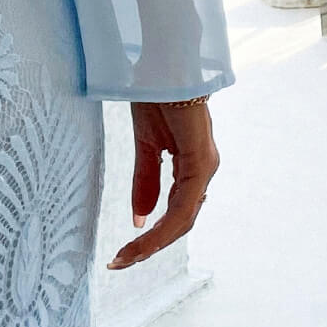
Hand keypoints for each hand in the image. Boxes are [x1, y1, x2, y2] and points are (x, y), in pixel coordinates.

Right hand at [107, 100, 219, 269]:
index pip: (174, 214)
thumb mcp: (146, 146)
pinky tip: (143, 235)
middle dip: (150, 247)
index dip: (151, 237)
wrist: (164, 64)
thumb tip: (139, 219)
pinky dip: (163, 225)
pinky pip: (183, 204)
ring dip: (154, 242)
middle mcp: (203, 172)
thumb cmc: (156, 96)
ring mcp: (205, 168)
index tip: (123, 253)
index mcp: (191, 168)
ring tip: (127, 256)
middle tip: (121, 262)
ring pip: (183, 220)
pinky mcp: (201, 162)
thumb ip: (146, 182)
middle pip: (180, 223)